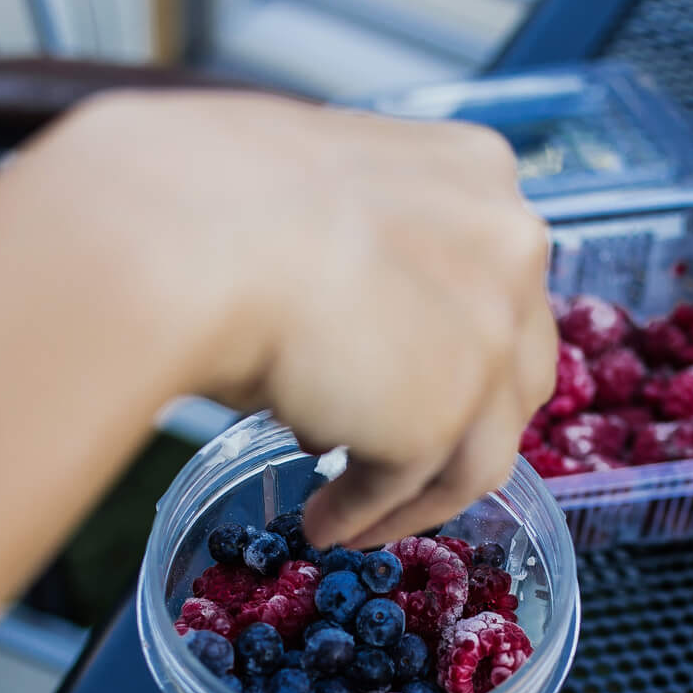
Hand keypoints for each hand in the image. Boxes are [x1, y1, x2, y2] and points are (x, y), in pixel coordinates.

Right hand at [9, 92, 556, 546]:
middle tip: (394, 451)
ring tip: (351, 514)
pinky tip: (326, 521)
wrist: (179, 234)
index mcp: (475, 171)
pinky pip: (418, 482)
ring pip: (480, 441)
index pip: (493, 277)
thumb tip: (328, 330)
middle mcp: (509, 244)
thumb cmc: (203, 196)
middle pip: (513, 364)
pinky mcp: (449, 409)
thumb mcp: (309, 201)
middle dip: (457, 419)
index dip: (451, 338)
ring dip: (414, 487)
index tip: (406, 374)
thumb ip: (352, 256)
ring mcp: (490, 331)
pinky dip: (371, 511)